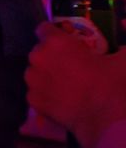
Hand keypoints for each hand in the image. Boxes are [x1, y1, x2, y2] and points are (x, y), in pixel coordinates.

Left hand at [27, 24, 125, 141]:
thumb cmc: (114, 83)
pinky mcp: (32, 100)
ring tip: (67, 83)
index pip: (44, 28)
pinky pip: (37, 91)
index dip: (54, 33)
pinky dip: (47, 93)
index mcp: (56, 42)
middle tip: (71, 65)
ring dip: (47, 73)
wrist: (107, 119)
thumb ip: (119, 45)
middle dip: (53, 55)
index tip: (64, 40)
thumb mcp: (124, 58)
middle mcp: (38, 58)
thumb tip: (121, 37)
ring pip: (36, 71)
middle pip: (40, 51)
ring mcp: (32, 80)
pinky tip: (63, 98)